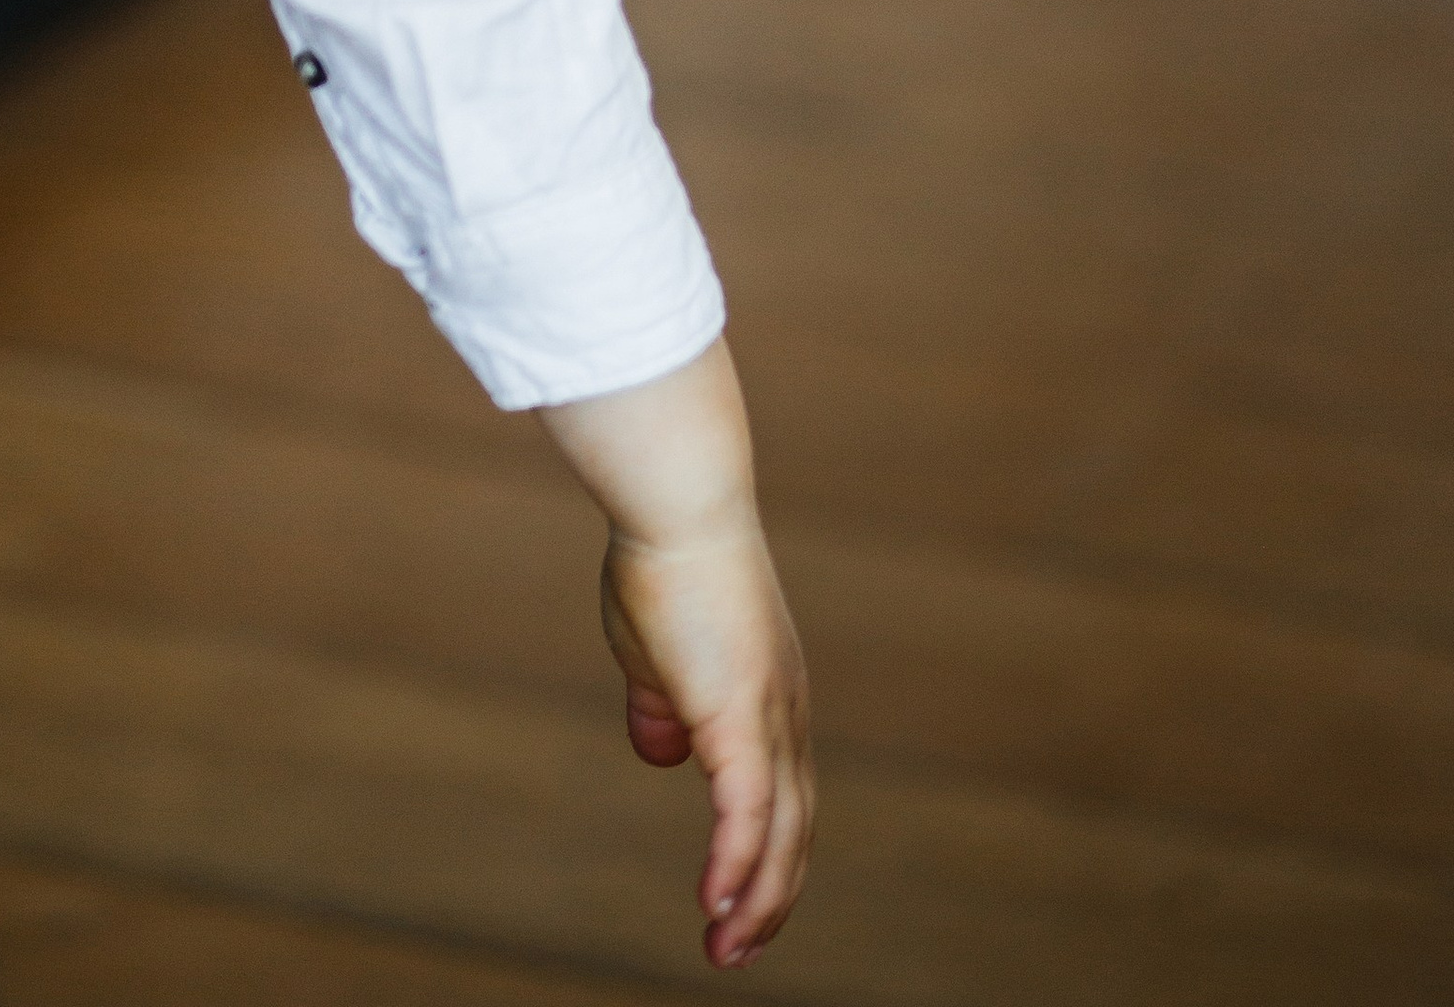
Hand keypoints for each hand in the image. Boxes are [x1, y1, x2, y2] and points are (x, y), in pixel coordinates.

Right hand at [539, 343, 811, 968]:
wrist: (677, 503)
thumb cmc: (662, 563)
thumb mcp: (657, 651)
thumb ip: (663, 705)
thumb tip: (662, 752)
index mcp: (770, 698)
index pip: (785, 797)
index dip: (769, 856)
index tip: (743, 905)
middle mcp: (785, 712)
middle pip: (796, 827)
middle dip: (772, 897)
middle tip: (738, 951)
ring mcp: (769, 712)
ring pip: (781, 831)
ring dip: (758, 898)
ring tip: (728, 949)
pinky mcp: (739, 711)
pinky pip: (747, 808)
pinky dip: (738, 861)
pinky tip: (717, 900)